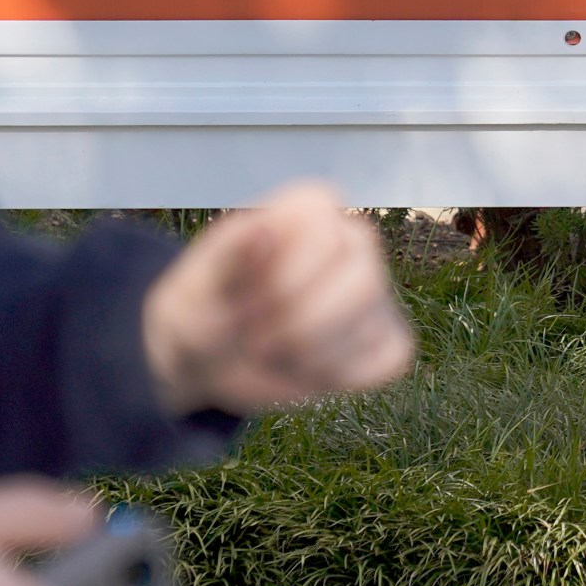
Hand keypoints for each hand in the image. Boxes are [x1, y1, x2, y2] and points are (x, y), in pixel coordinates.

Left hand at [141, 182, 416, 415]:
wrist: (204, 358)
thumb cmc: (203, 309)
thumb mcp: (197, 286)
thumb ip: (229, 255)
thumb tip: (265, 226)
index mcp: (306, 209)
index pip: (329, 228)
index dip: (285, 274)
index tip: (241, 297)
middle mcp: (350, 241)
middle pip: (363, 280)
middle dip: (299, 324)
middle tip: (253, 338)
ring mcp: (372, 291)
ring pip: (375, 324)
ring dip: (311, 355)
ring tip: (274, 353)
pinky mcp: (383, 337)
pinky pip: (389, 359)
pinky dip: (340, 376)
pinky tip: (304, 369)